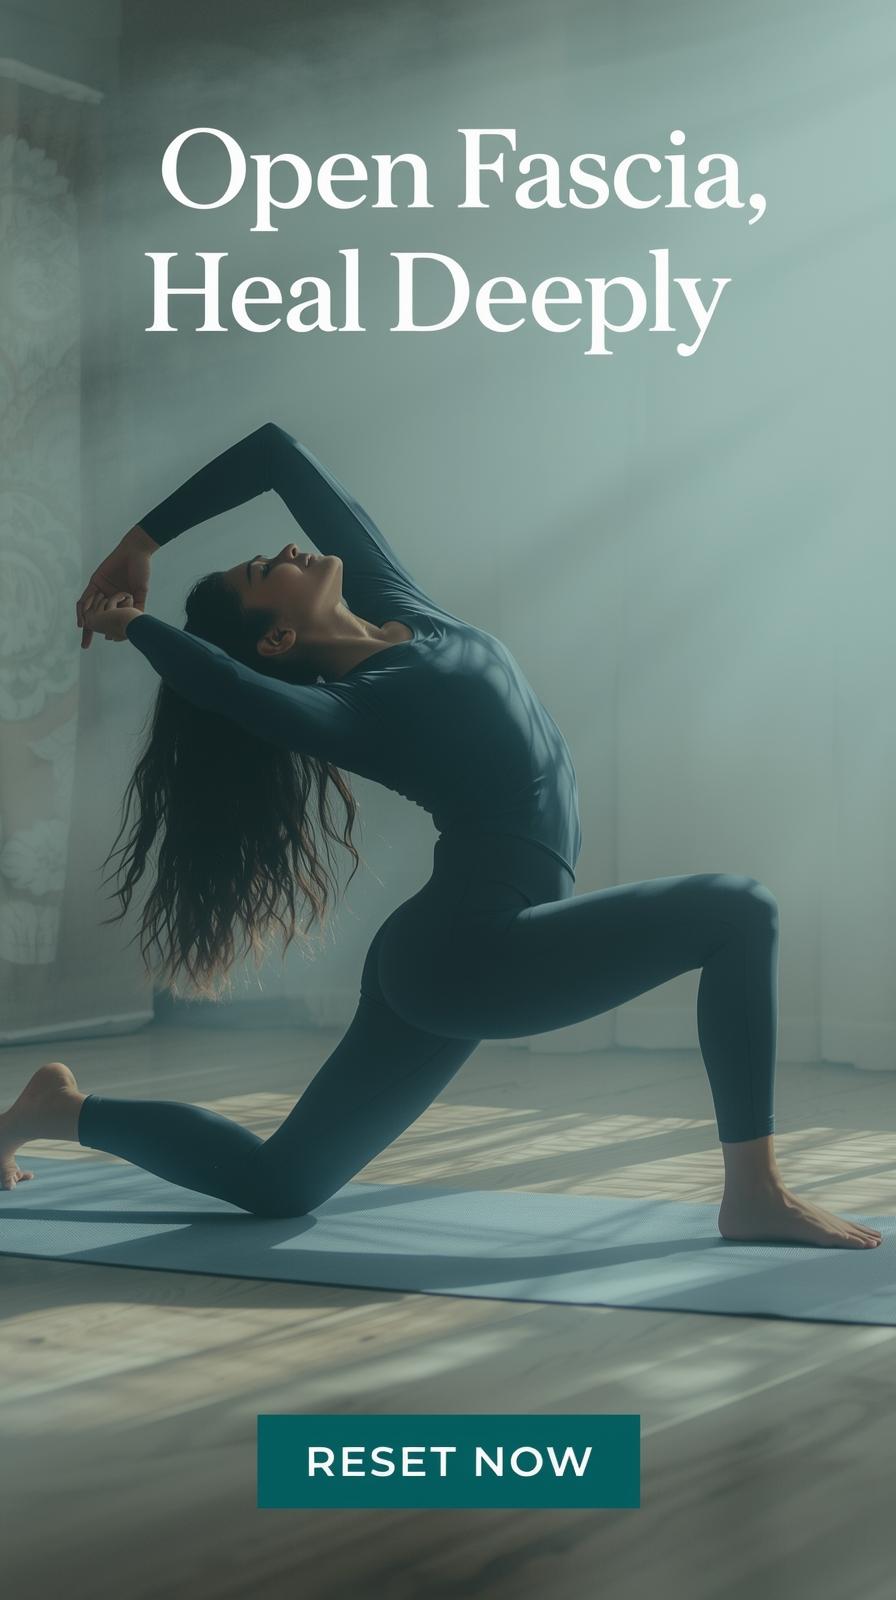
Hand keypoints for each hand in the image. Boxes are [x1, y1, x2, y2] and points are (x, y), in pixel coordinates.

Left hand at [77, 525, 157, 649]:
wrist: (135, 553)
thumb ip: (138, 607)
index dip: (107, 631)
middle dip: (89, 632)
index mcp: (118, 601)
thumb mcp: (141, 592)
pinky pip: (86, 597)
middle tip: (85, 646)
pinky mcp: (95, 582)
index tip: (108, 641)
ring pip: (88, 609)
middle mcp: (107, 597)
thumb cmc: (141, 571)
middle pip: (95, 617)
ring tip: (83, 632)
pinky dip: (83, 608)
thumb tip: (137, 624)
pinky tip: (82, 619)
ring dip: (84, 621)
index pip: (109, 619)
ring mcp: (100, 590)